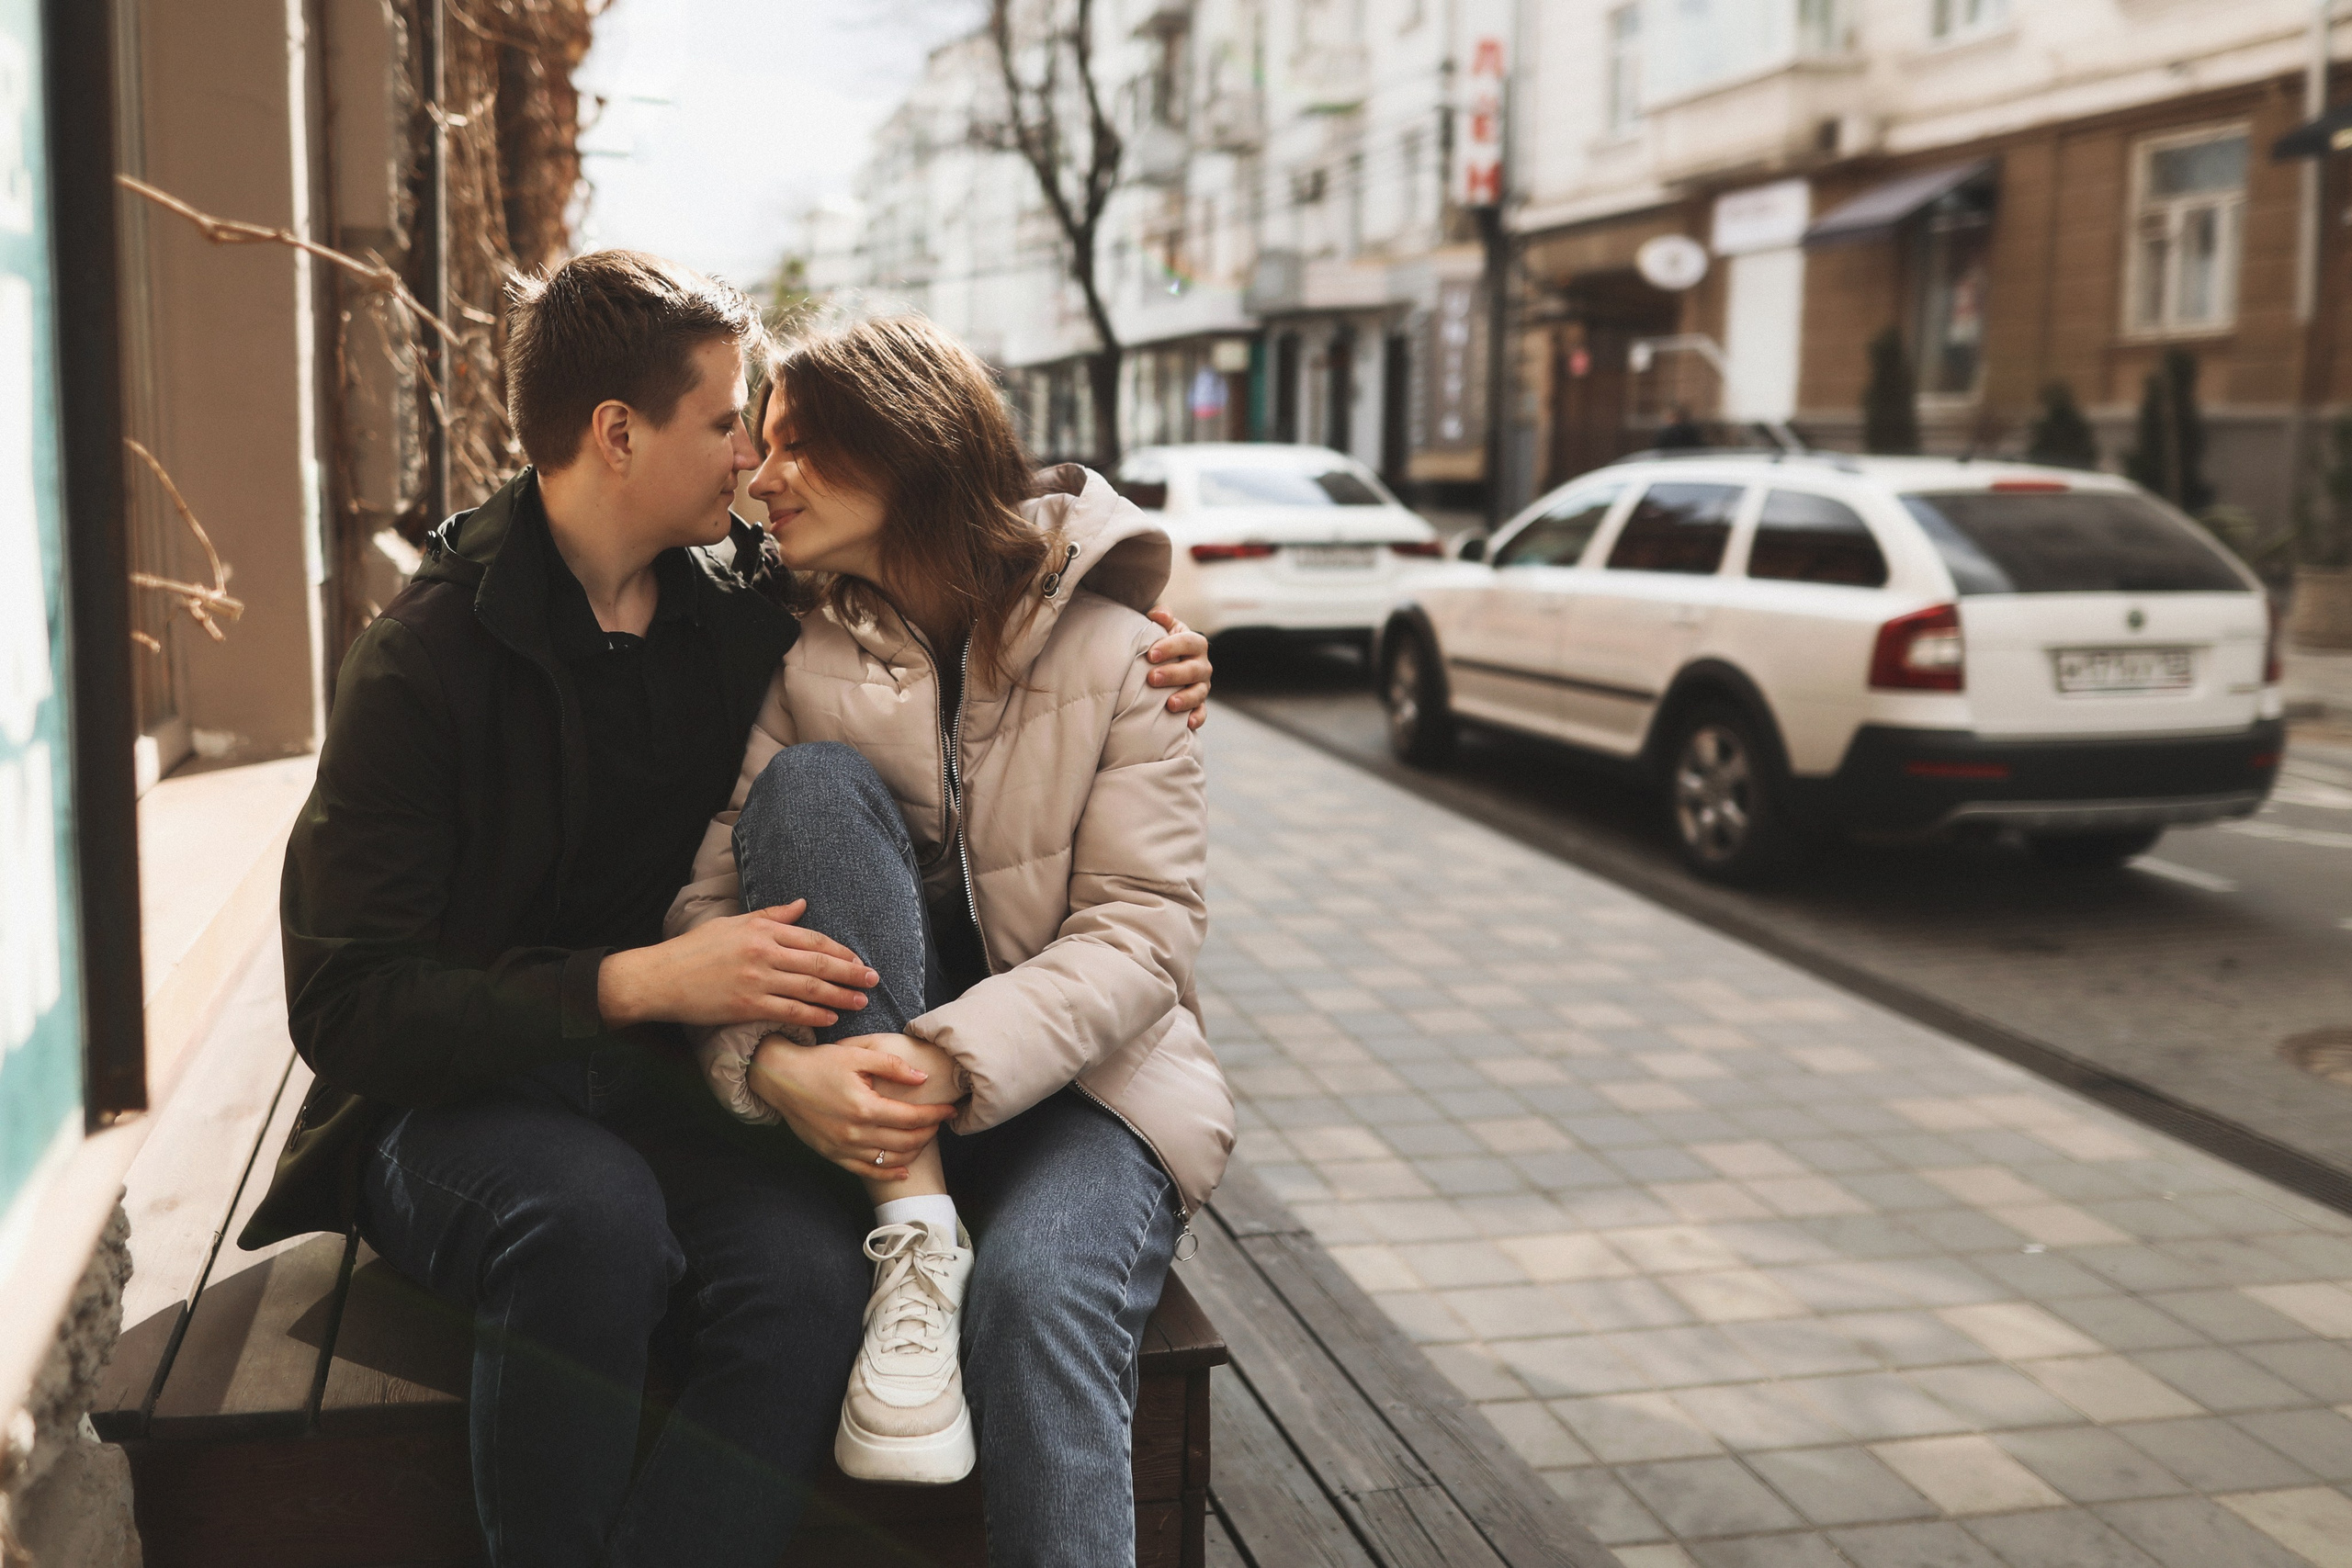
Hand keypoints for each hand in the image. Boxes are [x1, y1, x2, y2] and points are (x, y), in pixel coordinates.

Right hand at [598, 901, 876, 1029]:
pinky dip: (813, 1016)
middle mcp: (763, 953)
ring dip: (839, 996)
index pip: (812, 938)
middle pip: (818, 963)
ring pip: (809, 989)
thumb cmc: (693, 950)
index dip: (839, 951)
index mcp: (760, 930)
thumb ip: (770, 916)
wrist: (659, 978)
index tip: (858, 960)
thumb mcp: (732, 924)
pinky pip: (790, 1011)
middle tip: (873, 980)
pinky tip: (830, 1019)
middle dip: (850, 973)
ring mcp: (756, 980)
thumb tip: (803, 904)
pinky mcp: (747, 1006)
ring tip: (860, 1001)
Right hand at [748, 1036, 959, 1179]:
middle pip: (905, 1141)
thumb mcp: (857, 1055)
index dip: (935, 1115)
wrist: (781, 1079)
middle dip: (929, 1132)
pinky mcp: (833, 1155)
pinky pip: (866, 1171)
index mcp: (865, 1107)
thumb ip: (893, 1065)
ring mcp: (843, 1148)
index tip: (950, 1110)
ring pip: (889, 1160)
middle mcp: (855, 1133)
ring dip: (913, 1151)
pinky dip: (888, 1173)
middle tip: (939, 1122)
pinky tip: (903, 1169)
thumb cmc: (820, 1063)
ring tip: (925, 1137)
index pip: (912, 1117)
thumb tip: (923, 1078)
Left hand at [1145, 608, 1211, 730]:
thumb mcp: (1163, 629)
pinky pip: (1202, 712)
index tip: (1151, 654)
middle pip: (1193, 670)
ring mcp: (1202, 686)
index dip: (1171, 648)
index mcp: (1194, 644)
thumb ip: (1162, 618)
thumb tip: (1157, 614)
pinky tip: (1187, 723)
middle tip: (1152, 678)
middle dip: (1173, 675)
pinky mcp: (1199, 704)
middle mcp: (1202, 665)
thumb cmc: (1162, 644)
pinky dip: (1197, 718)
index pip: (1188, 643)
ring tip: (1170, 704)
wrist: (1166, 665)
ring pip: (1199, 692)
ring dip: (1186, 698)